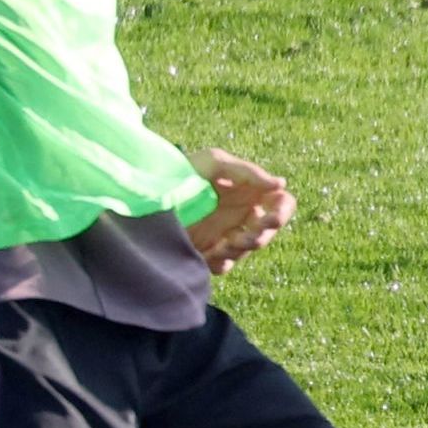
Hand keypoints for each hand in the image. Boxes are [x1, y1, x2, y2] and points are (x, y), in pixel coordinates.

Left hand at [180, 144, 292, 272]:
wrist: (144, 192)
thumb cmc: (181, 169)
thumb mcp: (214, 162)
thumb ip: (248, 172)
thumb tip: (282, 184)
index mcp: (248, 192)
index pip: (281, 204)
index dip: (283, 212)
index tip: (271, 217)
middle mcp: (240, 214)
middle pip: (268, 231)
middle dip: (260, 236)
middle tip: (245, 237)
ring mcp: (224, 234)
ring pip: (248, 251)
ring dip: (240, 249)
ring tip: (224, 244)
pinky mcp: (206, 251)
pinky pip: (224, 265)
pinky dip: (222, 262)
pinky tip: (211, 254)